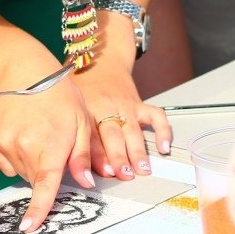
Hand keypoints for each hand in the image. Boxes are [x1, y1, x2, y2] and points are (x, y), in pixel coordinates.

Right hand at [0, 68, 93, 232]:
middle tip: (52, 145)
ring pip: (19, 171)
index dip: (38, 208)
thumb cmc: (59, 95)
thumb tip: (87, 183)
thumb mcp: (82, 122)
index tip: (29, 227)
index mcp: (51, 144)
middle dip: (45, 171)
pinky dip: (13, 154)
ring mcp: (2, 142)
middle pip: (35, 179)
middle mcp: (23, 145)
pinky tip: (19, 132)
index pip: (45, 185)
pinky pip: (4, 161)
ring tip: (36, 134)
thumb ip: (83, 156)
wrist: (24, 70)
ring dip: (30, 162)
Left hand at [76, 49, 170, 179]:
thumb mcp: (71, 105)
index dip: (97, 155)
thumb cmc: (82, 84)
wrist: (101, 60)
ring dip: (139, 150)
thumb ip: (72, 131)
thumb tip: (70, 163)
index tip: (103, 172)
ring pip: (133, 129)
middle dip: (119, 156)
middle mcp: (106, 108)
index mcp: (86, 110)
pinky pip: (155, 116)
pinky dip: (162, 131)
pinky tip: (164, 148)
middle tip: (124, 174)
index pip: (91, 137)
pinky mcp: (139, 103)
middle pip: (113, 135)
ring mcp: (125, 105)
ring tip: (143, 169)